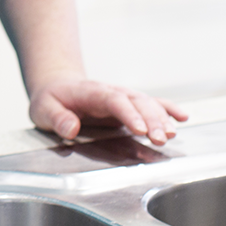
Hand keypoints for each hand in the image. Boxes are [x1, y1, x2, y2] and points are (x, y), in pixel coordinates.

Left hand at [29, 74, 187, 145]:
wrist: (57, 87)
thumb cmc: (51, 100)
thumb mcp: (43, 109)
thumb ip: (56, 118)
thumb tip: (70, 128)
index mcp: (90, 92)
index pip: (113, 100)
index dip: (128, 113)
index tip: (140, 128)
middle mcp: (111, 92)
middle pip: (136, 102)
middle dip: (151, 119)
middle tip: (161, 138)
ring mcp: (122, 98)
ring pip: (147, 104)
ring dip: (161, 118)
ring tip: (171, 134)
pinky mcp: (129, 106)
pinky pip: (151, 104)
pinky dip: (168, 109)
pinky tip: (182, 118)